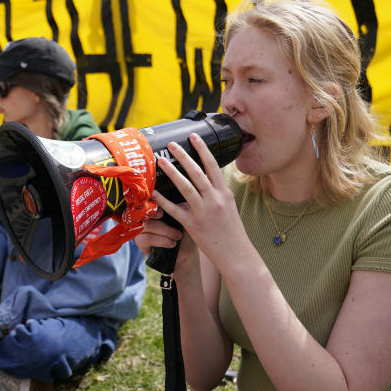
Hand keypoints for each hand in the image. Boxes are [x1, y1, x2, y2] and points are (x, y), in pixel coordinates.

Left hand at [150, 134, 243, 267]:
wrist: (235, 253)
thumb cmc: (232, 230)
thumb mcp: (229, 206)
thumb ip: (217, 193)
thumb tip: (204, 180)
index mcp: (225, 193)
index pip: (212, 166)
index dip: (202, 149)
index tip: (194, 137)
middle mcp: (215, 199)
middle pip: (197, 172)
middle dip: (183, 156)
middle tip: (172, 145)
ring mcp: (203, 212)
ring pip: (185, 187)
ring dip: (172, 172)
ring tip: (162, 161)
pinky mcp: (193, 225)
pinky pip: (175, 210)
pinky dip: (164, 201)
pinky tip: (154, 192)